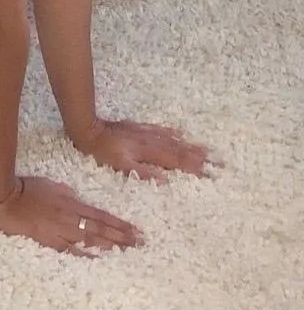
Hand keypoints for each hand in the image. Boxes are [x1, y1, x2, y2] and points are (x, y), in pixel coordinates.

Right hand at [0, 175, 141, 254]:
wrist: (7, 201)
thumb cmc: (28, 190)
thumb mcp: (53, 186)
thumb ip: (69, 195)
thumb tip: (80, 200)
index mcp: (73, 203)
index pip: (102, 216)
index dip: (120, 224)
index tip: (136, 231)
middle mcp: (71, 218)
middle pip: (101, 229)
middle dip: (122, 237)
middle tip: (140, 243)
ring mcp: (61, 231)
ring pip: (90, 240)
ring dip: (110, 246)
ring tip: (127, 252)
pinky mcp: (50, 241)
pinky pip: (71, 250)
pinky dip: (86, 255)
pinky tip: (99, 260)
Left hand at [77, 118, 218, 182]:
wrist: (89, 130)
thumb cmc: (103, 153)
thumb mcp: (121, 167)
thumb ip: (144, 173)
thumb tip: (166, 181)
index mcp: (149, 153)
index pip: (177, 162)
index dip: (195, 167)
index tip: (212, 172)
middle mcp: (151, 142)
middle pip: (180, 151)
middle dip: (201, 157)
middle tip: (219, 162)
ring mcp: (146, 134)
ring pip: (173, 140)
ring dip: (191, 146)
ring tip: (207, 150)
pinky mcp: (139, 128)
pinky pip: (160, 130)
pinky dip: (172, 132)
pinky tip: (181, 133)